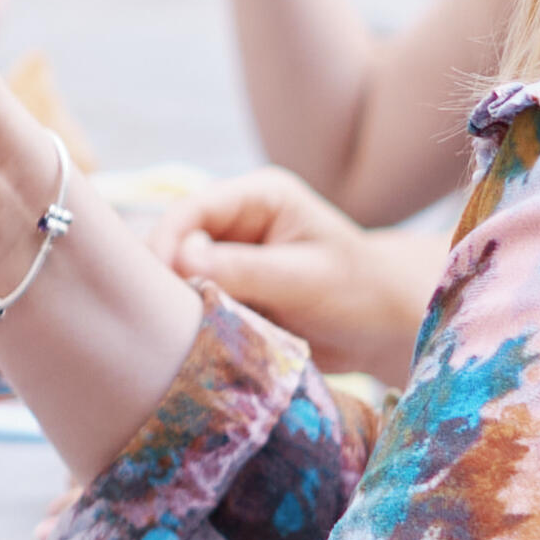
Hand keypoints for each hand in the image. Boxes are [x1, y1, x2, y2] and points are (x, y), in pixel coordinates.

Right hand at [166, 168, 450, 376]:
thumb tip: (180, 260)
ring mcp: (231, 259)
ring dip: (176, 302)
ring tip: (170, 333)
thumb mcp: (304, 279)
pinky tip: (184, 342)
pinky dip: (189, 322)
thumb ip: (244, 269)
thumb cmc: (359, 293)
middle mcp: (238, 222)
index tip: (156, 281)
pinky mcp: (230, 292)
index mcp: (259, 197)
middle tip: (155, 314)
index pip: (194, 209)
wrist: (384, 330)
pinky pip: (194, 304)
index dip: (166, 241)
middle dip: (163, 275)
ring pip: (179, 275)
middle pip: (176, 240)